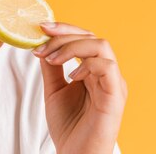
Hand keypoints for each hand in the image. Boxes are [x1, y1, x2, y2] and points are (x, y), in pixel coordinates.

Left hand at [32, 22, 126, 153]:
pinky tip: (71, 76)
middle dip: (65, 34)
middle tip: (42, 42)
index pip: (85, 37)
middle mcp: (107, 73)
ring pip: (101, 45)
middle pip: (92, 37)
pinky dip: (86, 65)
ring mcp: (113, 83)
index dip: (65, 28)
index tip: (41, 27)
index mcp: (94, 70)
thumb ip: (51, 67)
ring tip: (53, 58)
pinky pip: (107, 67)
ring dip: (72, 47)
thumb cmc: (69, 127)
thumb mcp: (54, 90)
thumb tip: (41, 43)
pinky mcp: (115, 96)